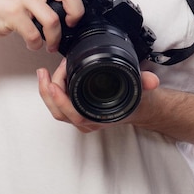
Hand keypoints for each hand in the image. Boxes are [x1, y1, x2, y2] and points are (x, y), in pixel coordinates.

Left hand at [37, 58, 159, 132]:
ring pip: (57, 110)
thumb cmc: (136, 99)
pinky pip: (59, 105)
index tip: (54, 84)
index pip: (76, 115)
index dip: (62, 101)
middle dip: (48, 93)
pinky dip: (51, 93)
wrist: (139, 107)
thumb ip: (145, 83)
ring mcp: (82, 116)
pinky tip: (49, 78)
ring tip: (42, 73)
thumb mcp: (140, 89)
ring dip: (46, 92)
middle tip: (46, 73)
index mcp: (100, 117)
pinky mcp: (77, 110)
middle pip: (60, 113)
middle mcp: (88, 120)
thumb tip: (151, 81)